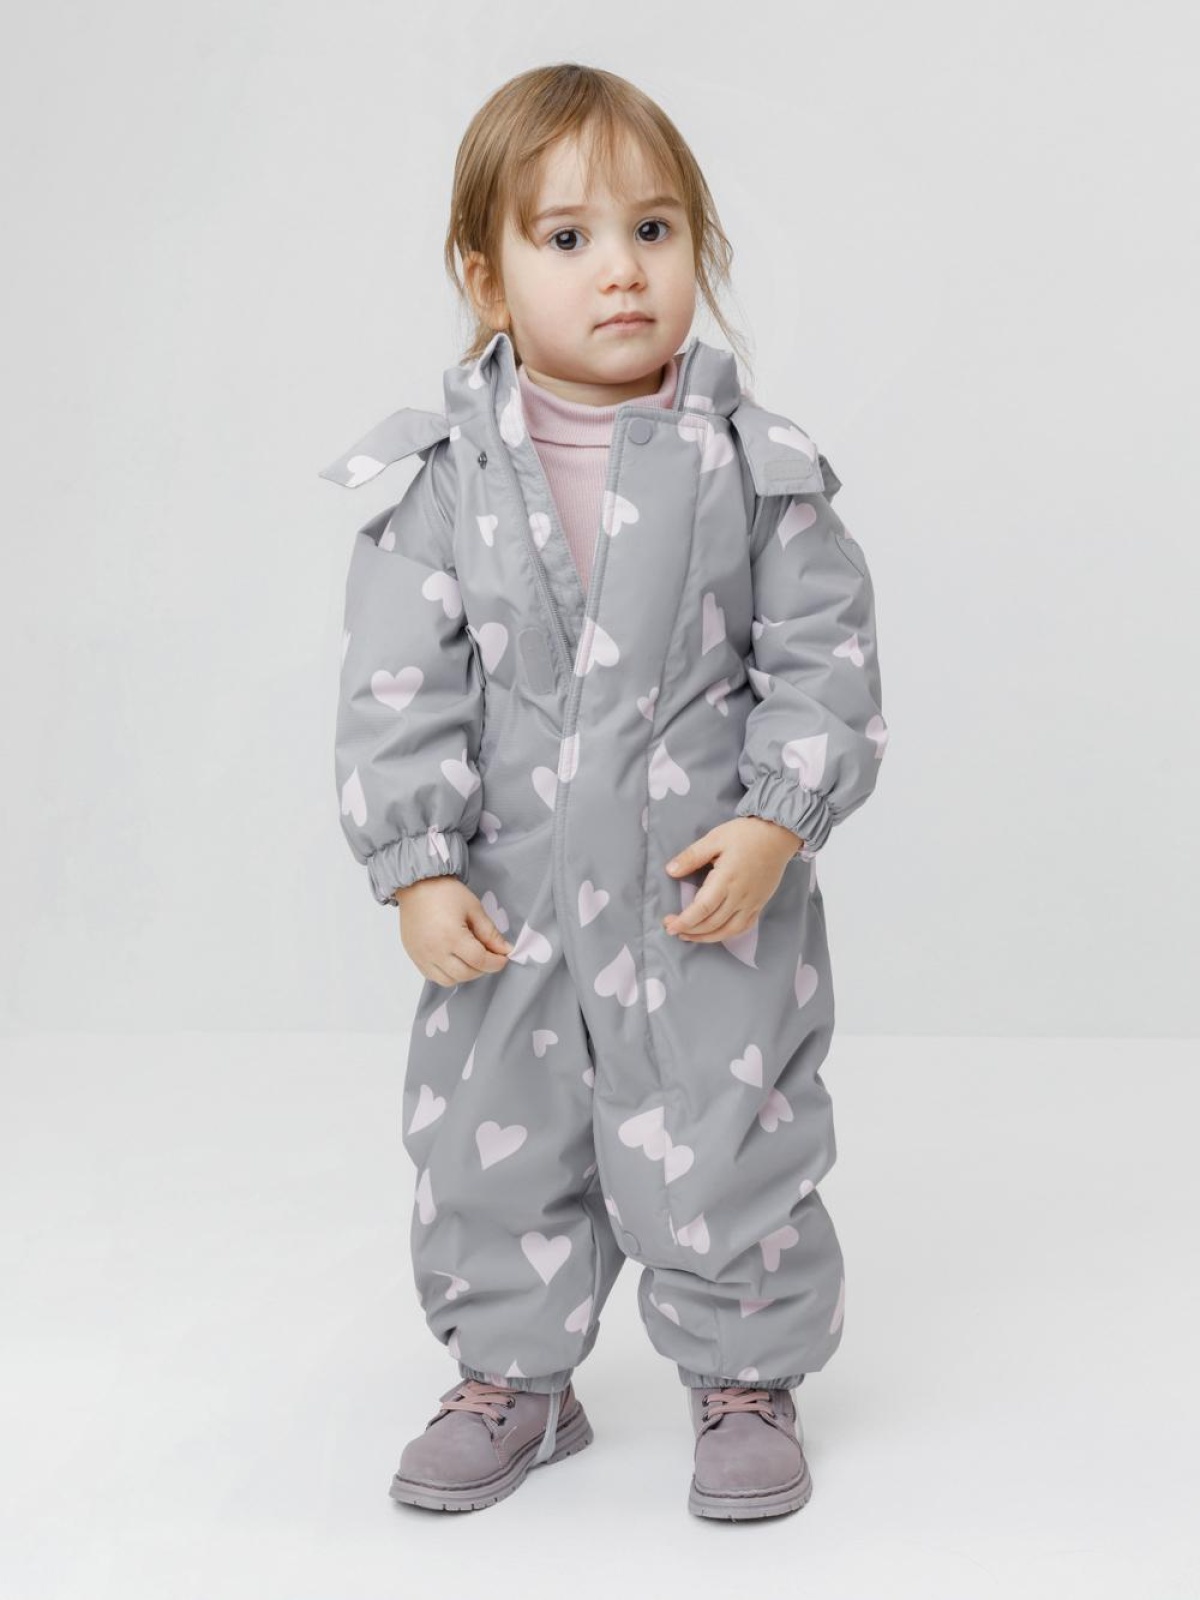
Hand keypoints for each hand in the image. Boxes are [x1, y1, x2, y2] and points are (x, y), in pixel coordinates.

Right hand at [392, 875, 512, 985]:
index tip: (503, 958)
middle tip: (489, 957)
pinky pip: (432, 976)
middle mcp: (435, 951)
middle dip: (482, 969)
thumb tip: (505, 950)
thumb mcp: (474, 909)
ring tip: (471, 959)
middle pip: (465, 974)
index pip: (479, 960)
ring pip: (448, 980)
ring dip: (464, 974)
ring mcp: (422, 956)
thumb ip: (490, 933)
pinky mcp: (414, 957)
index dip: (496, 962)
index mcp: (452, 937)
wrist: (416, 885)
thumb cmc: (445, 892)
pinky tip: (453, 960)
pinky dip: (447, 974)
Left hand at [662, 817, 801, 943]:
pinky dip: (727, 934)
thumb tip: (670, 871)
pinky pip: (743, 927)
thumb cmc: (745, 834)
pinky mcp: (760, 904)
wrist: (778, 835)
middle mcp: (740, 895)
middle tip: (671, 928)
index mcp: (726, 879)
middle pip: (712, 923)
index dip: (684, 921)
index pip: (702, 909)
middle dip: (690, 930)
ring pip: (728, 930)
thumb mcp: (714, 839)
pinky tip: (715, 933)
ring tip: (689, 936)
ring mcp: (752, 902)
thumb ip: (691, 856)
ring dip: (706, 937)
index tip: (669, 925)